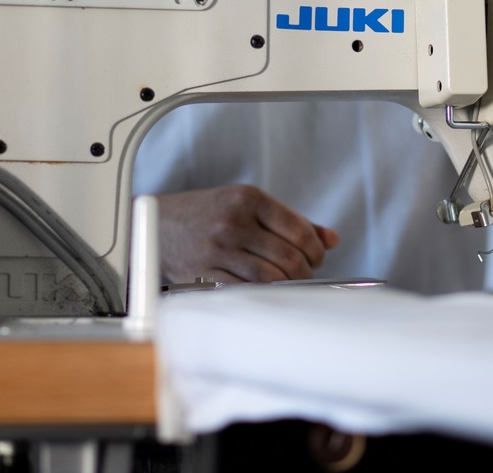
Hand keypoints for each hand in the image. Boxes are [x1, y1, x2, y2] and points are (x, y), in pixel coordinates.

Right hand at [156, 184, 339, 284]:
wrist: (160, 224)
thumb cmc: (210, 214)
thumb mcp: (247, 204)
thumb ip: (290, 221)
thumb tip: (331, 239)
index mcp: (248, 198)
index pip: (299, 231)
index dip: (316, 251)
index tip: (315, 258)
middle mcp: (233, 221)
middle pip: (289, 258)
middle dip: (305, 271)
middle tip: (303, 273)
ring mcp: (218, 249)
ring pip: (272, 278)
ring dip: (287, 285)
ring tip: (286, 282)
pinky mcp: (205, 273)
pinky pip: (247, 291)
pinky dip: (263, 295)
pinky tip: (264, 290)